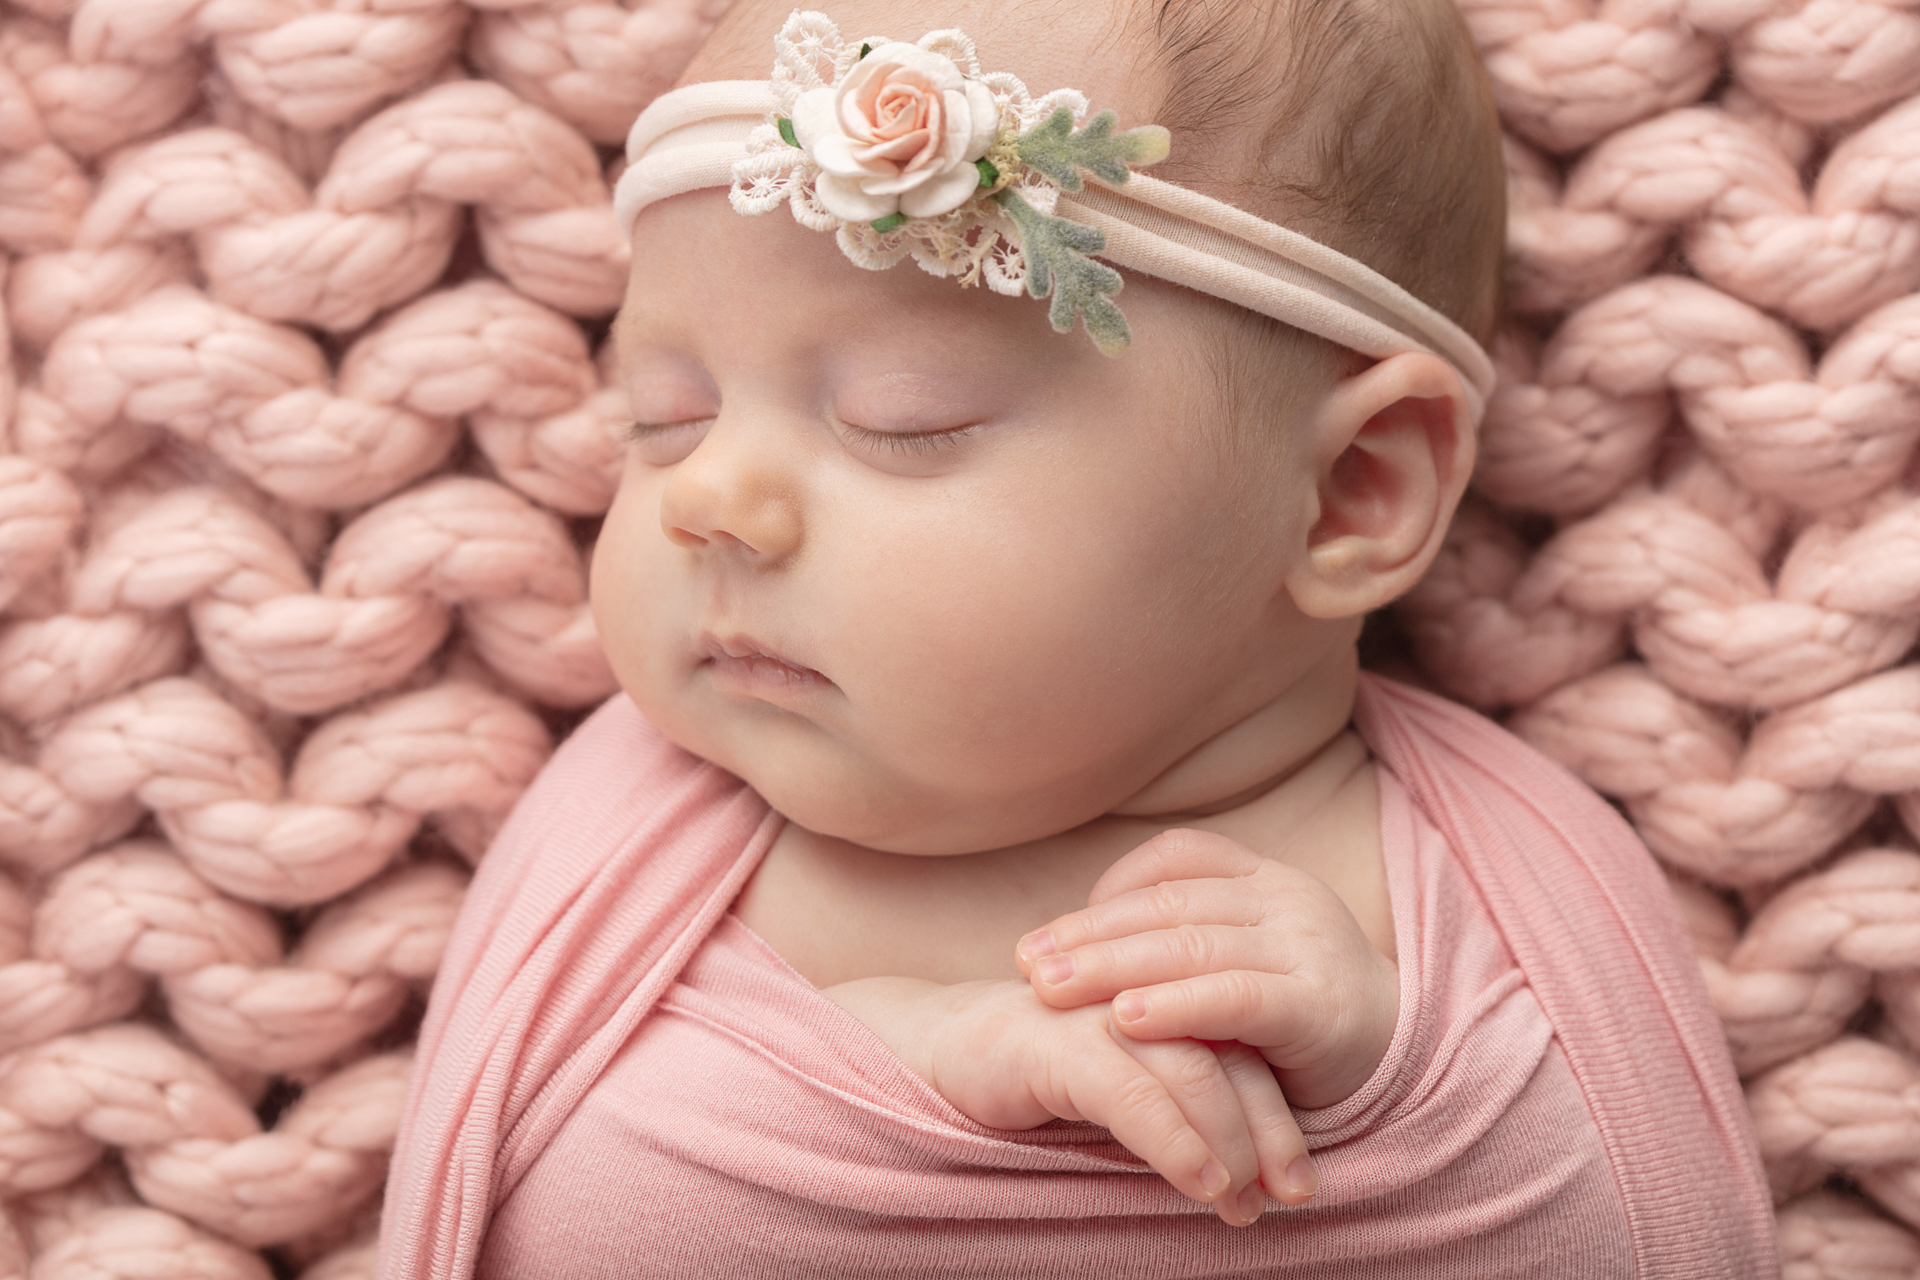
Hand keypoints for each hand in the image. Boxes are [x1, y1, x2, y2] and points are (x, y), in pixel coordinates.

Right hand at [824, 975, 1297, 1223]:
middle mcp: (1138, 995)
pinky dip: (1177, 1141)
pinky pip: (1135, 1091)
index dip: (1279, 1117)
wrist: (934, 1055)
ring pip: (1195, 1071)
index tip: (1300, 1184)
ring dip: (1232, 1145)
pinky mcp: (1057, 1039)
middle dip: (1270, 1134)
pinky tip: (1200, 1182)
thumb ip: (1176, 1110)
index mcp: (1159, 997)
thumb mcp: (1119, 1095)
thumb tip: (1252, 1183)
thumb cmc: (1033, 1081)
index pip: (1243, 1049)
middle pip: (1233, 1058)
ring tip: (1245, 1204)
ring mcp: (1098, 1012)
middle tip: (1293, 1196)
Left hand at [1016, 828, 1399, 1117]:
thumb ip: (1181, 943)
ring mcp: (1304, 947)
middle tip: (1024, 963)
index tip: (1051, 933)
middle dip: (1088, 935)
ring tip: (1049, 989)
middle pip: (1167, 905)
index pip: (1173, 861)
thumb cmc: (1297, 1016)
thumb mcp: (1239, 962)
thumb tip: (1078, 944)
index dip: (1107, 892)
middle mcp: (1285, 898)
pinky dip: (1173, 1007)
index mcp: (1263, 877)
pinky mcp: (1316, 1005)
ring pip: (1191, 946)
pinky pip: (1234, 997)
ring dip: (1110, 967)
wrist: (1404, 1060)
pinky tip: (1122, 1020)